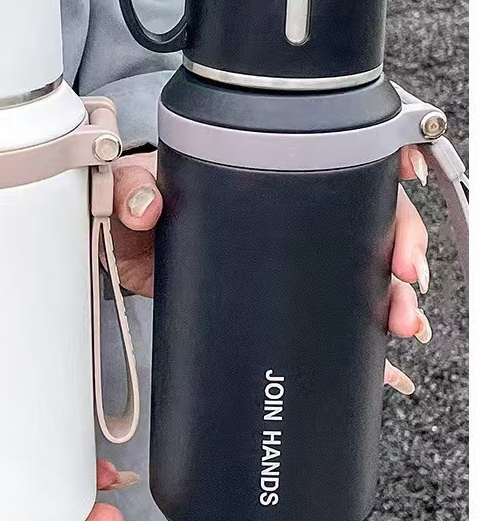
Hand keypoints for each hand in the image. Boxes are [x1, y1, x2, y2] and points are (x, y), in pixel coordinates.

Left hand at [110, 147, 432, 395]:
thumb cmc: (131, 210)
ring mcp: (286, 257)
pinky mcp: (275, 300)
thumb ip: (130, 188)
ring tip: (400, 321)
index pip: (334, 158)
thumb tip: (146, 202)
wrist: (116, 254)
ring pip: (359, 268)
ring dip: (390, 295)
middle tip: (404, 276)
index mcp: (257, 173)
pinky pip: (329, 316)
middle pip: (364, 217)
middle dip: (399, 245)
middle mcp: (285, 211)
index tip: (403, 178)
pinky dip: (361, 340)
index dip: (379, 165)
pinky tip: (384, 362)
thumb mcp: (128, 190)